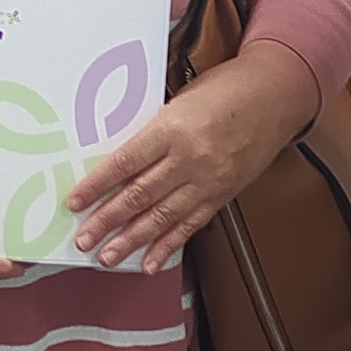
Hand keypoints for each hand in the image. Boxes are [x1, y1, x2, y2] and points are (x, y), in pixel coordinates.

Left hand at [67, 38, 316, 271]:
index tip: (75, 202)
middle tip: (84, 240)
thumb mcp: (180, 100)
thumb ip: (153, 130)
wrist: (275, 95)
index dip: (96, 186)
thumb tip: (120, 159)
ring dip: (133, 240)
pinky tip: (152, 261)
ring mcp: (208, 180)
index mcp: (173, 128)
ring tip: (109, 258)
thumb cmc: (227, 89)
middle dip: (107, 221)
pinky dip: (169, 245)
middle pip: (139, 196)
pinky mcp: (223, 194)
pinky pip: (191, 224)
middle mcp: (189, 159)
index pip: (125, 163)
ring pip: (163, 217)